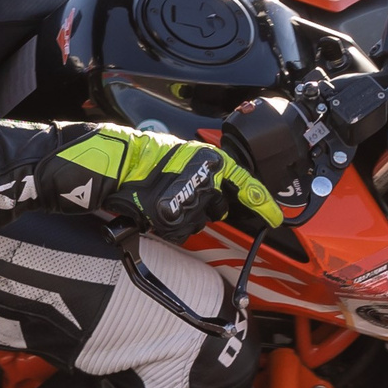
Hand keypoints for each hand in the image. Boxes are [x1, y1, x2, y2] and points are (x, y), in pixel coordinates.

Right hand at [54, 125, 285, 242]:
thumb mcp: (181, 155)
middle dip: (204, 207)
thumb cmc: (143, 158)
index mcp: (211, 160)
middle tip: (179, 194)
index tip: (275, 217)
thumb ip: (203, 170)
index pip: (245, 184)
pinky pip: (178, 232)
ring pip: (198, 222)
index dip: (262, 203)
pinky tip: (152, 209)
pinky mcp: (172, 219)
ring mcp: (190, 201)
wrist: (111, 165)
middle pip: (217, 208)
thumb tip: (220, 190)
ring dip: (183, 216)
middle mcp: (205, 180)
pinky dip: (166, 225)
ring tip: (159, 198)